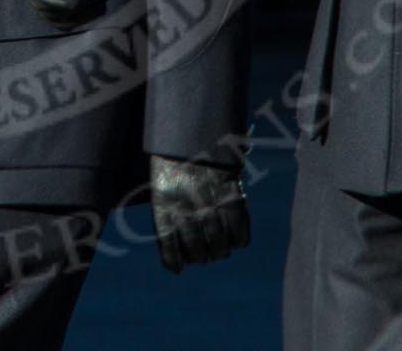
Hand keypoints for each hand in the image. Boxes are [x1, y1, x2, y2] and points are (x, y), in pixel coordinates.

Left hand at [150, 154, 249, 272]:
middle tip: (203, 253)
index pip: (168, 245)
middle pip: (197, 251)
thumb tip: (175, 265)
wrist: (192, 132)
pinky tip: (235, 238)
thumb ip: (167, 219)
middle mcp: (187, 207)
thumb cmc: (174, 163)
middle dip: (200, 257)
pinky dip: (239, 240)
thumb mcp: (161, 187)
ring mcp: (210, 204)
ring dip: (219, 252)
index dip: (174, 261)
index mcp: (164, 204)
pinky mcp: (232, 198)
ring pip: (219, 247)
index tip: (177, 267)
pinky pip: (240, 233)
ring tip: (219, 248)